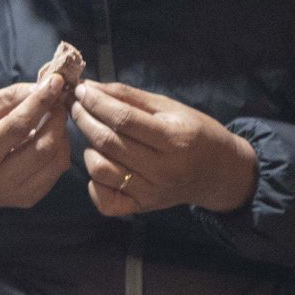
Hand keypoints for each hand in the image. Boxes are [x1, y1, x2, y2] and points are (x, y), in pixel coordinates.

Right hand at [0, 74, 73, 228]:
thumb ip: (9, 98)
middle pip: (44, 146)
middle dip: (57, 118)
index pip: (18, 126)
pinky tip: (46, 137)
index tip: (55, 81)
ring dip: (61, 133)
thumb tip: (45, 86)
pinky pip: (56, 171)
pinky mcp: (26, 199)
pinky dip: (59, 149)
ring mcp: (14, 194)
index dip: (40, 102)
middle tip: (56, 99)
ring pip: (57, 160)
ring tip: (51, 118)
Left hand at [70, 80, 259, 215]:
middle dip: (85, 119)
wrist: (217, 172)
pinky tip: (101, 164)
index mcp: (175, 139)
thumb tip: (92, 86)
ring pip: (101, 170)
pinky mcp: (141, 208)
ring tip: (93, 135)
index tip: (82, 90)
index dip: (97, 103)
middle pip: (109, 143)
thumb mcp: (169, 108)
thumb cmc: (194, 133)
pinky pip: (104, 200)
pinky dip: (94, 182)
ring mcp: (150, 192)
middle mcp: (162, 170)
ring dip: (88, 148)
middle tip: (76, 105)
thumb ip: (129, 97)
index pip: (124, 119)